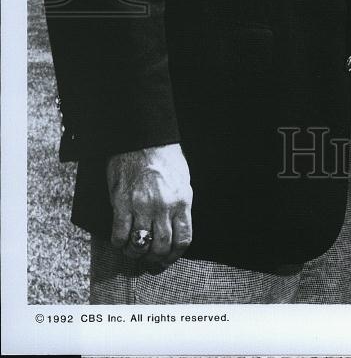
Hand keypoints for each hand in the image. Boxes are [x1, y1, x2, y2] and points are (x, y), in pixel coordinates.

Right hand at [107, 143, 192, 269]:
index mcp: (182, 201)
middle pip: (161, 247)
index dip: (174, 256)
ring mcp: (142, 205)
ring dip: (136, 253)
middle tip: (149, 260)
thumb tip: (175, 231)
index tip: (167, 259)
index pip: (183, 240)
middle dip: (155, 259)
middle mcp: (163, 206)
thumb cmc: (164, 158)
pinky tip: (120, 240)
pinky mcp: (122, 202)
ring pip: (140, 245)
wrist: (142, 138)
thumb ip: (180, 206)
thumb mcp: (182, 182)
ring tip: (134, 251)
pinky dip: (119, 243)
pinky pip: (120, 234)